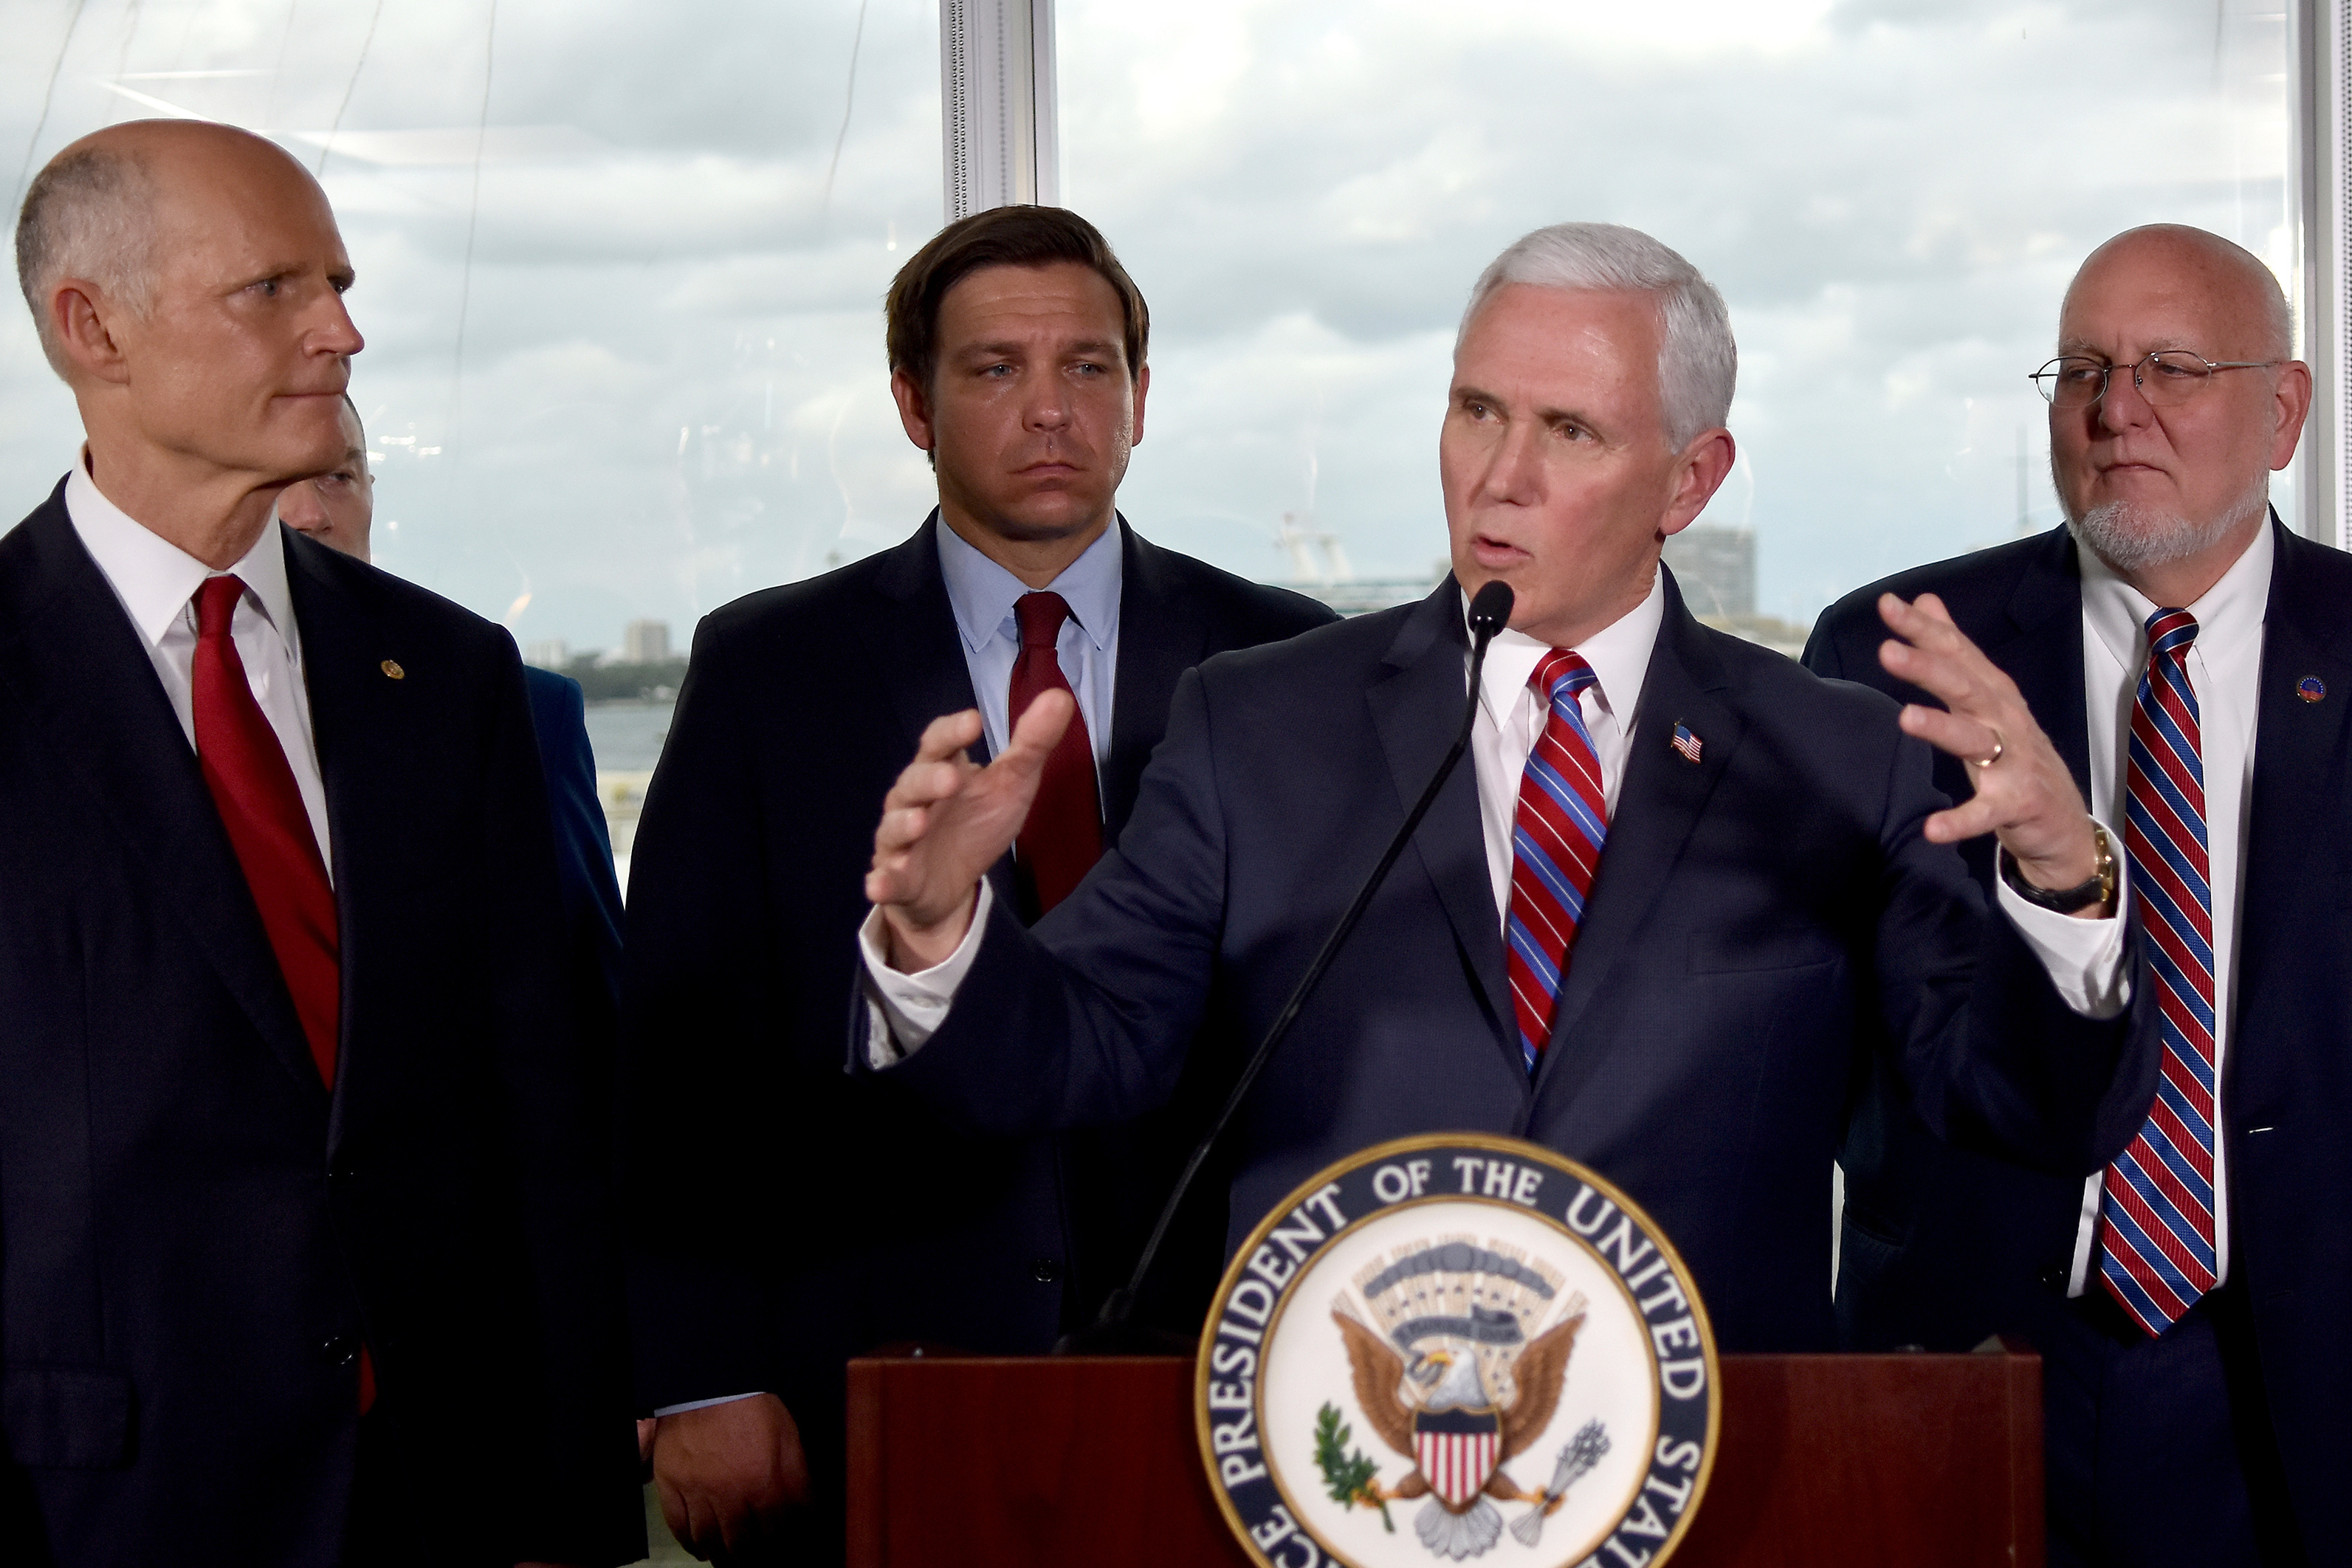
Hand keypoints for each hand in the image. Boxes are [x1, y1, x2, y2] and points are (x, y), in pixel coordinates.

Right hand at [650, 1394, 809, 1564]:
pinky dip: (690, 1544)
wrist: (711, 1383)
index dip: (784, 1551)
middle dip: (753, 1563)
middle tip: (757, 1566)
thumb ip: (799, 1482)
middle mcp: (732, 1498)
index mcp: (766, 1485)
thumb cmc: (756, 1409)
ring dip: (723, 1560)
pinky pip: (679, 1528)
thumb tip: (807, 1515)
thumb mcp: (790, 1441)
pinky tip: (701, 1550)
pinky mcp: (672, 1486)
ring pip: (710, 1543)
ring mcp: (699, 1494)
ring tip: (732, 1564)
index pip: (778, 1536)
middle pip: (743, 1548)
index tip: (786, 1558)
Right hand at [865, 693, 1075, 968]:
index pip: (939, 742)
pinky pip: (886, 878)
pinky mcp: (897, 878)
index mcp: (943, 769)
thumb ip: (1031, 744)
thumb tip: (1060, 697)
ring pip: (895, 827)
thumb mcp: (1012, 784)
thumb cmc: (977, 822)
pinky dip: (882, 880)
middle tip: (951, 779)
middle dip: (930, 779)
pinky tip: (880, 883)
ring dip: (905, 823)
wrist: (952, 883)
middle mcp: (915, 800)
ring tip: (920, 822)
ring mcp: (902, 839)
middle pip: (915, 782)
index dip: (952, 731)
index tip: (973, 721)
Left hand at [1875, 592, 2108, 915]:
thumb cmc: (2015, 756)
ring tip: (1906, 719)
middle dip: (1929, 667)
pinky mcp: (2018, 805)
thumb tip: (1924, 600)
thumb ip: (1954, 652)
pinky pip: (1985, 813)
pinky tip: (1932, 829)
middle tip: (1887, 650)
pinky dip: (1960, 821)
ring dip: (1942, 729)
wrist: (2064, 825)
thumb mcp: (1985, 699)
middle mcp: (2005, 721)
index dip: (1924, 629)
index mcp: (1993, 695)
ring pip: (1976, 741)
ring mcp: (2015, 762)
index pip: (1957, 653)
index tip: (1886, 604)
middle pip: (1966, 688)